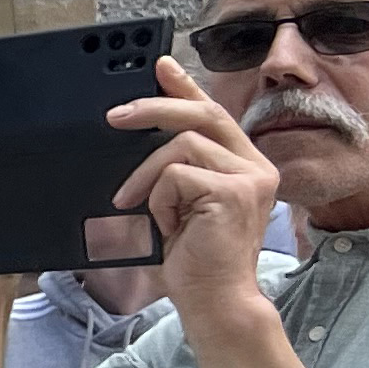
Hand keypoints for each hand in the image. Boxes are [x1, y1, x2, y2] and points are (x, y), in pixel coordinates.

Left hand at [107, 57, 285, 314]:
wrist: (214, 302)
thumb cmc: (194, 260)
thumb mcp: (177, 205)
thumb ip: (171, 172)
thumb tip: (135, 136)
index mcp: (243, 166)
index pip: (212, 114)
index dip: (185, 87)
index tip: (159, 65)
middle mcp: (254, 167)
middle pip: (202, 113)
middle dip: (155, 107)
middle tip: (114, 116)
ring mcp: (249, 178)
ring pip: (180, 146)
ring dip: (145, 176)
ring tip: (137, 207)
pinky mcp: (234, 192)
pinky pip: (176, 175)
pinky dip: (158, 199)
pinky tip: (168, 225)